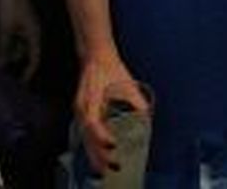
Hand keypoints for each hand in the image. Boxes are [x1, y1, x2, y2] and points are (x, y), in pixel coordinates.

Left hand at [0, 0, 41, 80]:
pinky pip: (12, 38)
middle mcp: (32, 32)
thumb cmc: (11, 3)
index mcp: (35, 35)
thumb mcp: (5, 29)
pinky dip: (4, 45)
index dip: (28, 74)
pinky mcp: (16, 20)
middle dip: (14, 65)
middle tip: (2, 77)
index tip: (19, 86)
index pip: (34, 60)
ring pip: (17, 47)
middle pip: (25, 55)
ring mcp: (25, 26)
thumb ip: (2, 49)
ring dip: (8, 55)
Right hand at [73, 47, 149, 171]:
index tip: (113, 146)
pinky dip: (90, 147)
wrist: (95, 55)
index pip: (92, 122)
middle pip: (87, 137)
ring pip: (84, 138)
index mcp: (91, 99)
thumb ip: (136, 100)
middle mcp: (81, 108)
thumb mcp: (126, 82)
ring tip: (103, 171)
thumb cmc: (111, 68)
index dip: (101, 136)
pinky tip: (97, 157)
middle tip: (113, 167)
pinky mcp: (81, 112)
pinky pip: (83, 134)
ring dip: (93, 155)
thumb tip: (147, 118)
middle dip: (99, 155)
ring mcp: (79, 111)